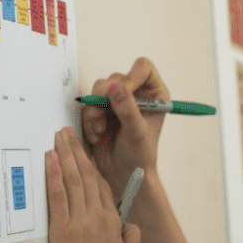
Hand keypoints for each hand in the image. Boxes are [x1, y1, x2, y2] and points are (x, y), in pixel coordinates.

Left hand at [46, 126, 140, 242]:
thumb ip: (131, 237)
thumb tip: (127, 223)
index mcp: (113, 222)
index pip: (101, 186)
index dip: (91, 166)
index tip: (83, 152)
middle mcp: (97, 217)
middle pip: (86, 176)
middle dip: (76, 152)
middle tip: (67, 134)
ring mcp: (79, 222)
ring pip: (72, 180)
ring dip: (64, 155)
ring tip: (58, 138)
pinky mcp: (61, 230)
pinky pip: (57, 194)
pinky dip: (53, 174)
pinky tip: (49, 159)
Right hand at [81, 57, 168, 197]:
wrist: (125, 175)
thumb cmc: (140, 157)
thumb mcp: (137, 133)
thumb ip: (128, 109)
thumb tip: (118, 87)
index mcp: (154, 94)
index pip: (142, 68)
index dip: (130, 78)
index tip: (121, 94)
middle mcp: (136, 94)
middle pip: (115, 78)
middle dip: (104, 99)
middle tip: (102, 118)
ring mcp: (118, 101)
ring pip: (98, 89)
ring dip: (95, 111)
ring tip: (100, 130)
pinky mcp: (103, 110)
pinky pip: (89, 104)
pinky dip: (89, 120)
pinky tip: (97, 135)